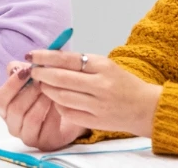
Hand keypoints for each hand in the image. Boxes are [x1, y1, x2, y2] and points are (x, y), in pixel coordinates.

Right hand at [0, 61, 88, 150]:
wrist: (69, 111)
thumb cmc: (45, 92)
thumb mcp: (31, 78)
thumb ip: (20, 69)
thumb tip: (16, 68)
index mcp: (6, 110)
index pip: (0, 99)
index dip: (11, 84)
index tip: (26, 70)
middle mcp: (13, 125)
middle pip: (15, 109)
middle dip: (31, 91)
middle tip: (44, 79)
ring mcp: (28, 136)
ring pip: (31, 118)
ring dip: (43, 100)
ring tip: (53, 89)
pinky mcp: (44, 142)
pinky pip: (48, 126)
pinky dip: (55, 111)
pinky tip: (61, 102)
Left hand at [28, 51, 162, 137]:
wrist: (146, 107)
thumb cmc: (122, 83)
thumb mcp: (106, 65)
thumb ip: (81, 63)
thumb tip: (51, 57)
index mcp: (103, 66)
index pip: (67, 59)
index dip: (46, 57)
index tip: (32, 55)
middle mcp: (100, 85)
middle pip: (61, 78)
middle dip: (41, 74)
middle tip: (33, 71)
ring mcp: (97, 105)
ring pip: (61, 96)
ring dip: (47, 90)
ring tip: (42, 85)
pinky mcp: (95, 121)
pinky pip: (68, 112)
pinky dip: (57, 105)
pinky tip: (56, 100)